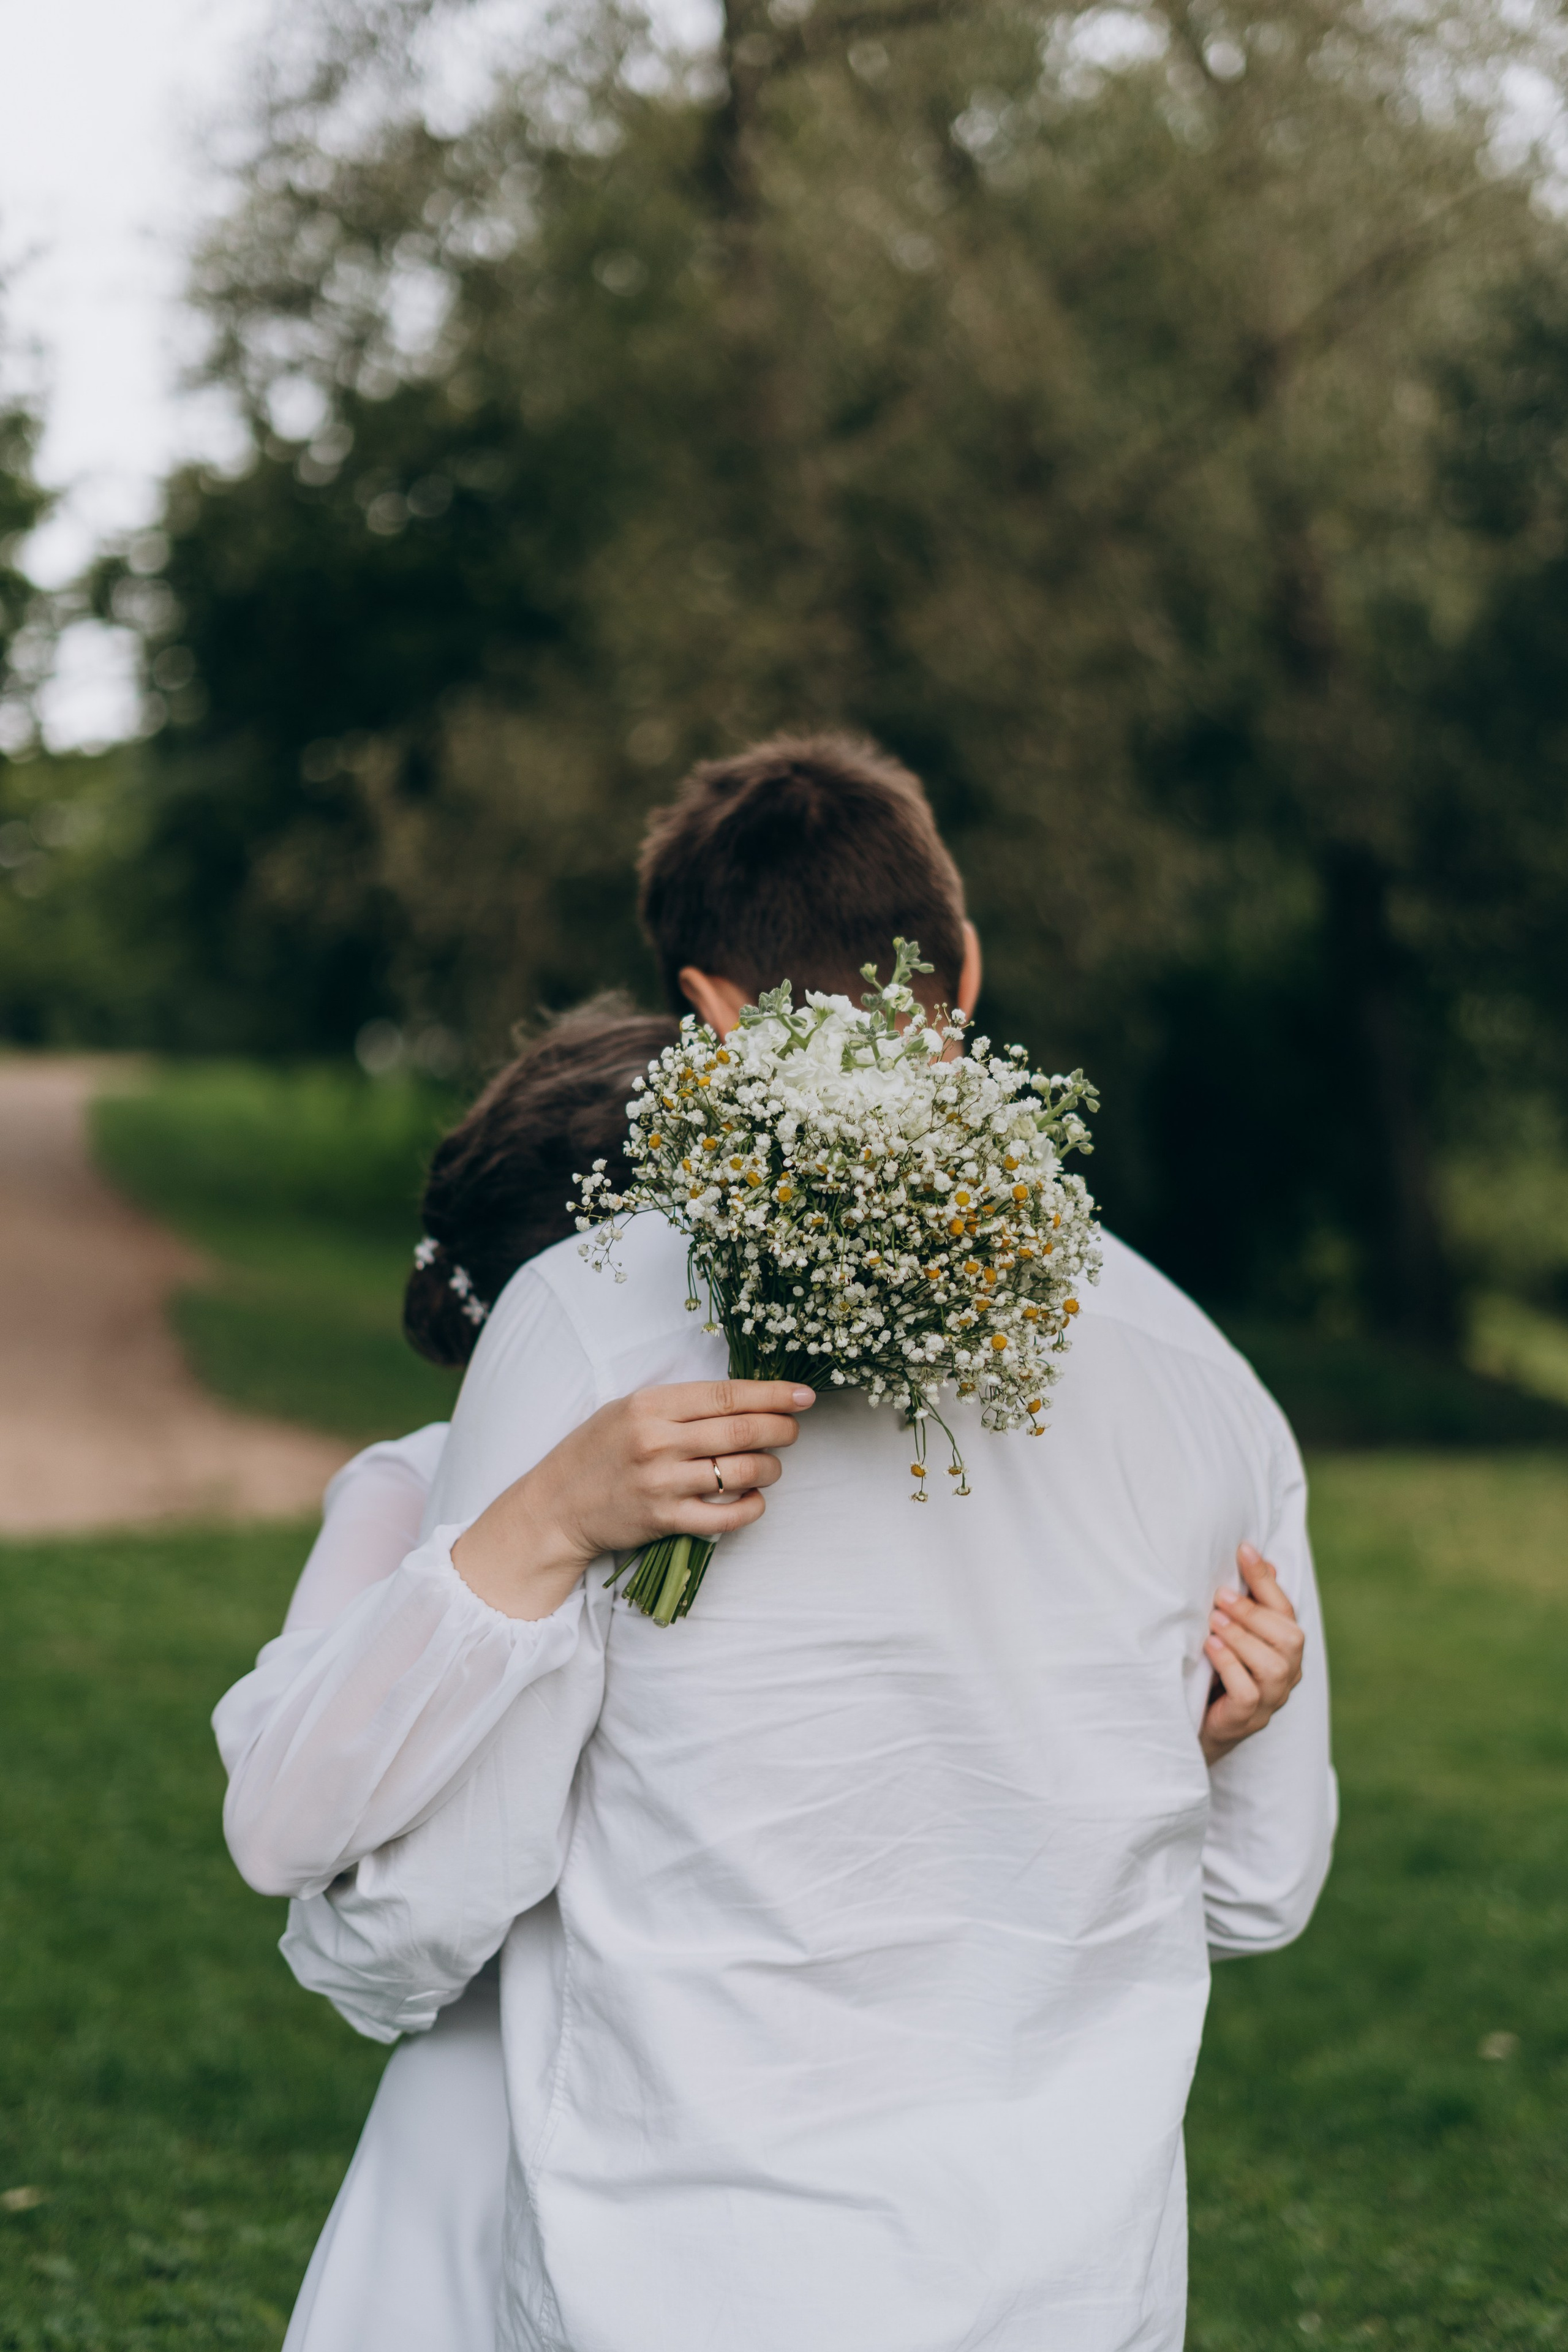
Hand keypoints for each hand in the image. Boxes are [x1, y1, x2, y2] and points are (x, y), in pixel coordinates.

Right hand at [452, 1379, 814, 1620]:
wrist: (555, 1505)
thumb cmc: (596, 1452)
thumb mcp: (628, 1410)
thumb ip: (679, 1404)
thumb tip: (742, 1398)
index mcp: (650, 1405)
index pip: (726, 1395)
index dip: (772, 1394)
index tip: (803, 1395)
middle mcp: (657, 1441)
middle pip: (741, 1431)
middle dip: (781, 1429)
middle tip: (794, 1429)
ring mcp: (661, 1483)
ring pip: (740, 1472)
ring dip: (770, 1468)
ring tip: (772, 1465)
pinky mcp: (664, 1520)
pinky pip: (725, 1516)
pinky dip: (751, 1506)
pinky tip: (755, 1499)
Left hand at [1200, 1541, 1305, 1765]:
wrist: (1199, 1722)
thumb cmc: (1219, 1668)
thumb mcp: (1232, 1631)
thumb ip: (1248, 1602)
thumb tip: (1258, 1557)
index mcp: (1287, 1647)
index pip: (1285, 1609)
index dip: (1265, 1579)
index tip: (1243, 1549)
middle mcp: (1288, 1672)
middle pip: (1288, 1637)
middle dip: (1253, 1612)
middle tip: (1220, 1595)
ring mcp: (1272, 1699)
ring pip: (1272, 1665)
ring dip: (1241, 1637)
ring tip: (1213, 1621)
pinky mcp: (1249, 1719)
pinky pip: (1248, 1692)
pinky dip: (1230, 1665)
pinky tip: (1211, 1648)